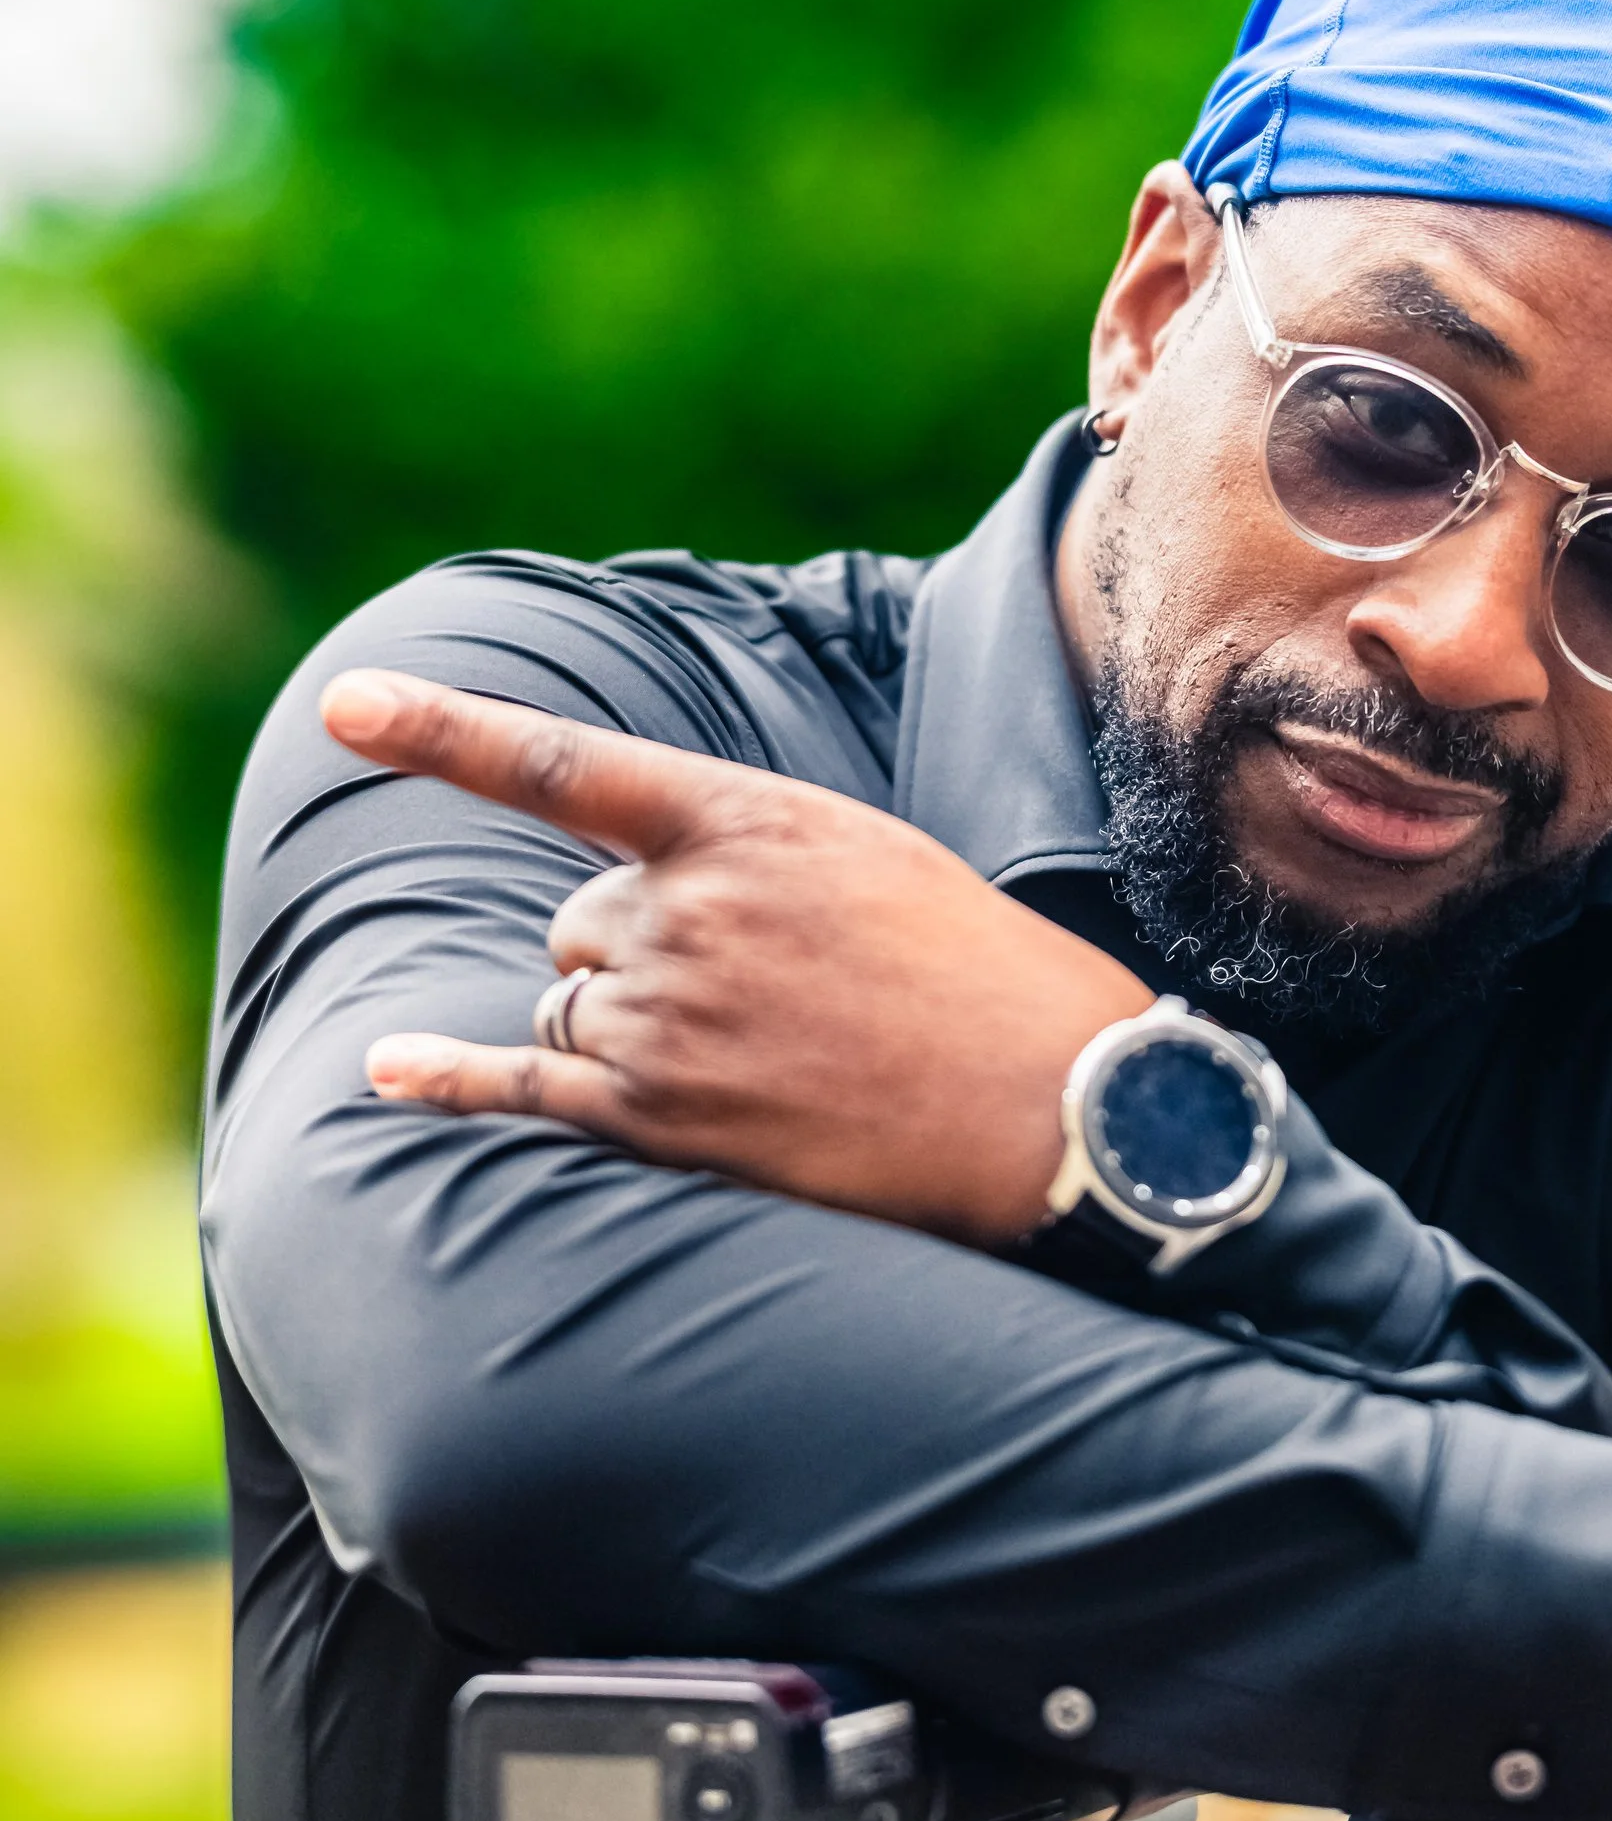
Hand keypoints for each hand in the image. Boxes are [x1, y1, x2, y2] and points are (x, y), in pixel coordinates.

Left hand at [321, 669, 1150, 1247]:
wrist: (1056, 1109)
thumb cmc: (982, 982)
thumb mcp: (868, 860)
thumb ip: (742, 853)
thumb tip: (629, 895)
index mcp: (746, 821)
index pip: (561, 765)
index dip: (440, 730)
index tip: (346, 704)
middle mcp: (688, 909)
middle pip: (578, 923)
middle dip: (639, 959)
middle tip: (766, 1004)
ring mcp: (666, 1014)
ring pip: (567, 1008)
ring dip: (626, 1034)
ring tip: (756, 1065)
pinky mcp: (661, 1116)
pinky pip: (520, 1088)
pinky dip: (449, 1080)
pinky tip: (388, 1071)